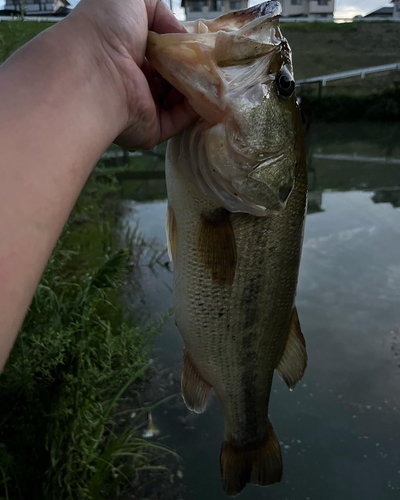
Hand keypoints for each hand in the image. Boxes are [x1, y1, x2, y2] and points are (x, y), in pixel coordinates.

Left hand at [68, 0, 196, 149]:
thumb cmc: (105, 29)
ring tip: (214, 76)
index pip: (158, 54)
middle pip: (170, 77)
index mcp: (126, 54)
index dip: (178, 49)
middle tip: (211, 62)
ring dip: (196, 88)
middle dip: (191, 69)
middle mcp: (133, 82)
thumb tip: (178, 34)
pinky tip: (210, 95)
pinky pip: (179, 121)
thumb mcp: (133, 0)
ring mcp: (142, 107)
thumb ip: (159, 11)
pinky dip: (196, 110)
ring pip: (177, 100)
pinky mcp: (152, 129)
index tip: (198, 46)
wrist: (95, 69)